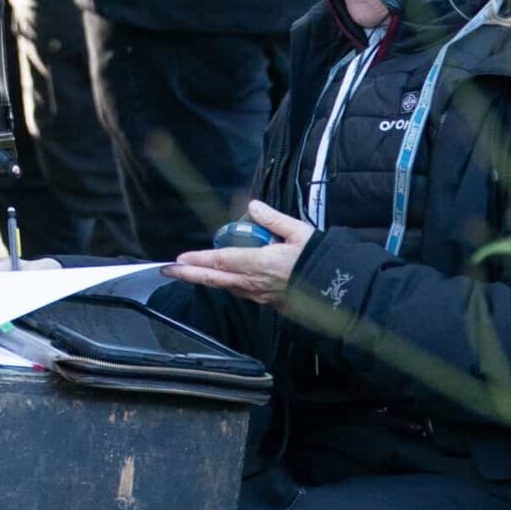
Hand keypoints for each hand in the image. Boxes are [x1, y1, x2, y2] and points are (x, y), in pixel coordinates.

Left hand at [164, 201, 312, 307]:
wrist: (342, 292)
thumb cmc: (320, 260)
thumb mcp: (299, 233)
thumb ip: (274, 219)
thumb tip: (253, 205)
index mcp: (261, 264)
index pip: (221, 261)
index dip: (198, 260)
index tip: (179, 259)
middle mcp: (256, 283)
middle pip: (216, 279)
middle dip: (190, 275)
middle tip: (168, 270)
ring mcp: (262, 296)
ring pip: (228, 287)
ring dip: (207, 279)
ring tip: (190, 272)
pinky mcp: (270, 303)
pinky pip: (243, 293)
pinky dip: (228, 284)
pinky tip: (224, 279)